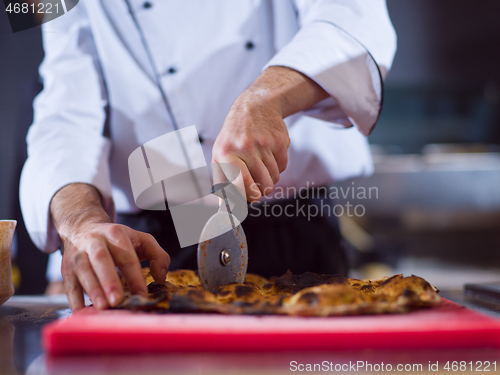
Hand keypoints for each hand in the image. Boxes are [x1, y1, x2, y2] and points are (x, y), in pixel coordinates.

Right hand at [50, 184, 169, 310]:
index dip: (135, 276)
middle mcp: (94, 241)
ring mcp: (77, 255)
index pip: (127, 256)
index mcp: (115, 234)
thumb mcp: (141, 240)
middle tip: (117, 301)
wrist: (83, 227)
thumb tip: (160, 277)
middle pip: (101, 259)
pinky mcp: (66, 268)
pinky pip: (69, 284)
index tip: (142, 295)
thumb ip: (158, 255)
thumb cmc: (118, 239)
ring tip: (102, 308)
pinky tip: (83, 313)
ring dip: (92, 290)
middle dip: (109, 281)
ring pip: (83, 271)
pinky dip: (74, 300)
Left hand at [213, 96, 288, 201]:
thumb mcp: (220, 154)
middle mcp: (244, 147)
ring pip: (274, 177)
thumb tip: (225, 207)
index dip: (248, 195)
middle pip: (262, 184)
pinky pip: (283, 166)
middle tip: (259, 187)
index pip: (239, 183)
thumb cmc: (234, 136)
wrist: (254, 107)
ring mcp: (263, 143)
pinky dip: (278, 166)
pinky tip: (270, 155)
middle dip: (263, 190)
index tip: (252, 198)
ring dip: (270, 178)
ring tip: (262, 166)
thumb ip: (222, 181)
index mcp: (225, 153)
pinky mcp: (279, 141)